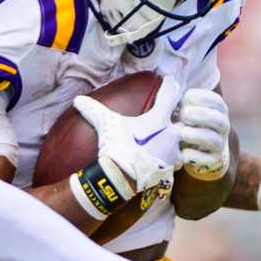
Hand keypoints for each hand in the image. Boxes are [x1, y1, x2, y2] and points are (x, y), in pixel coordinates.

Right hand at [74, 76, 183, 196]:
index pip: (170, 93)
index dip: (169, 84)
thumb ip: (94, 110)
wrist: (124, 180)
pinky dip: (170, 158)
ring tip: (164, 139)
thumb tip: (78, 100)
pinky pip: (175, 160)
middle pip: (181, 118)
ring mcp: (174, 153)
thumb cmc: (119, 148)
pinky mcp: (171, 170)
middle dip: (176, 116)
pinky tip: (160, 158)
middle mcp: (173, 134)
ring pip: (181, 141)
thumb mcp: (106, 125)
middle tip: (167, 115)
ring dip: (174, 139)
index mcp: (160, 118)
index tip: (167, 80)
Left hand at [177, 87, 230, 180]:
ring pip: (212, 139)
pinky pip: (207, 159)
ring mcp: (219, 144)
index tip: (185, 98)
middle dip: (200, 115)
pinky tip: (182, 152)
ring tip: (182, 133)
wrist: (198, 153)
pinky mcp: (213, 161)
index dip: (201, 98)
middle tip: (184, 114)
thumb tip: (167, 80)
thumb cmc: (187, 124)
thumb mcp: (185, 109)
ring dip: (196, 135)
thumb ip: (178, 98)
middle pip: (217, 119)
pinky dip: (193, 156)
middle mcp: (222, 126)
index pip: (216, 101)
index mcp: (218, 110)